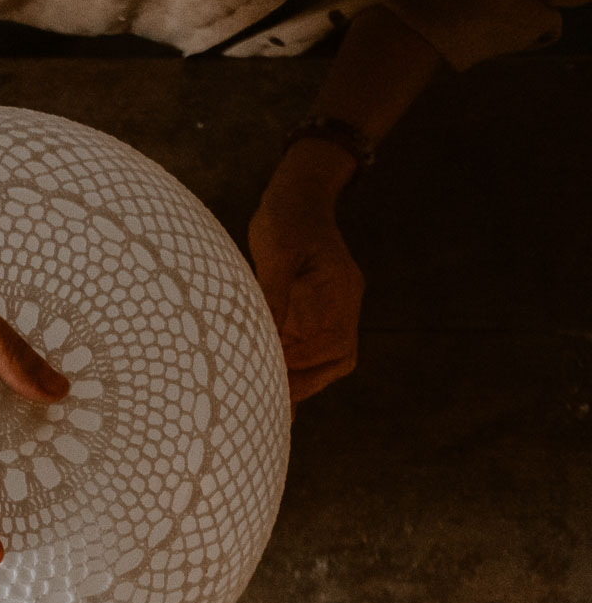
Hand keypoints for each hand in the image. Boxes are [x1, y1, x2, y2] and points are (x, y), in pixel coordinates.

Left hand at [249, 140, 364, 413]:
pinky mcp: (316, 308)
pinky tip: (261, 377)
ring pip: (322, 359)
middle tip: (262, 409)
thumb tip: (264, 335)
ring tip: (260, 402)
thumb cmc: (286, 217)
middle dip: (300, 384)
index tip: (270, 389)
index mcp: (339, 292)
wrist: (298, 192)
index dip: (298, 371)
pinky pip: (310, 346)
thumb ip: (274, 294)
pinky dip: (290, 364)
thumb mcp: (276, 253)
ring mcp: (332, 307)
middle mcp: (342, 304)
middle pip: (332, 360)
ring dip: (295, 379)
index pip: (328, 346)